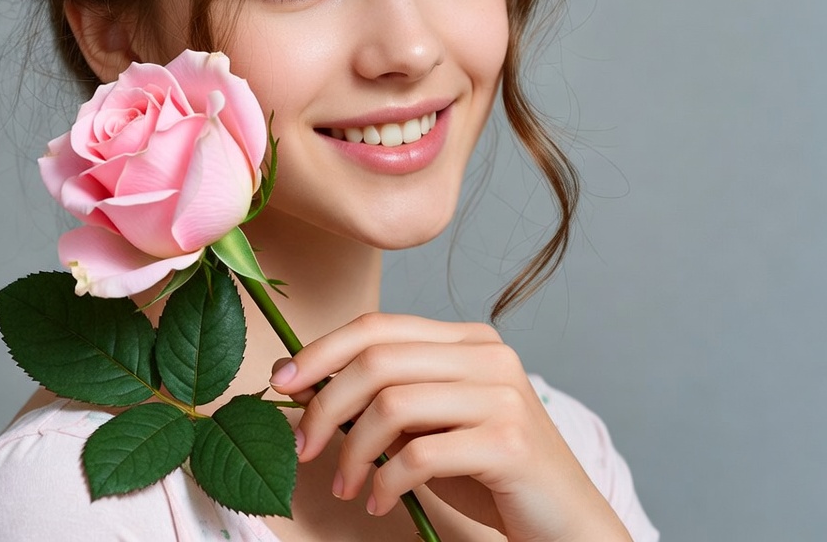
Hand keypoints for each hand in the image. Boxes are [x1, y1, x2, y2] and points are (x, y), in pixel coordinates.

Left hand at [269, 312, 631, 541]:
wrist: (566, 523)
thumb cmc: (489, 471)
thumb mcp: (431, 424)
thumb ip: (386, 396)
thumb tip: (307, 382)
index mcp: (466, 339)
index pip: (379, 326)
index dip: (323, 349)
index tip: (281, 381)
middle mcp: (486, 354)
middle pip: (377, 359)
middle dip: (326, 404)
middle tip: (304, 448)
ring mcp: (501, 394)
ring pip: (391, 404)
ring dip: (352, 451)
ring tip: (346, 486)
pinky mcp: (508, 441)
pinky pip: (419, 454)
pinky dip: (386, 482)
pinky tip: (380, 503)